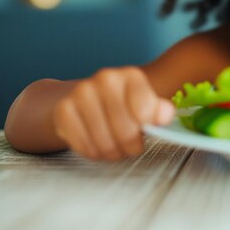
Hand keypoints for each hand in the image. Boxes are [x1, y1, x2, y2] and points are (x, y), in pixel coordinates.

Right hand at [52, 66, 175, 160]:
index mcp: (131, 76)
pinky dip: (93, 152)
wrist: (85, 99)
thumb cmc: (121, 105)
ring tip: (115, 146)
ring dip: (112, 153)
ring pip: (105, 142)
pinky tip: (97, 144)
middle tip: (130, 146)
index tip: (145, 129)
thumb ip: (159, 111)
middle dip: (131, 147)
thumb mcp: (146, 104)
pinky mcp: (64, 110)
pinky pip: (85, 146)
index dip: (147, 128)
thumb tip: (166, 114)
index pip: (145, 110)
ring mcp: (82, 93)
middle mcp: (105, 79)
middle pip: (126, 131)